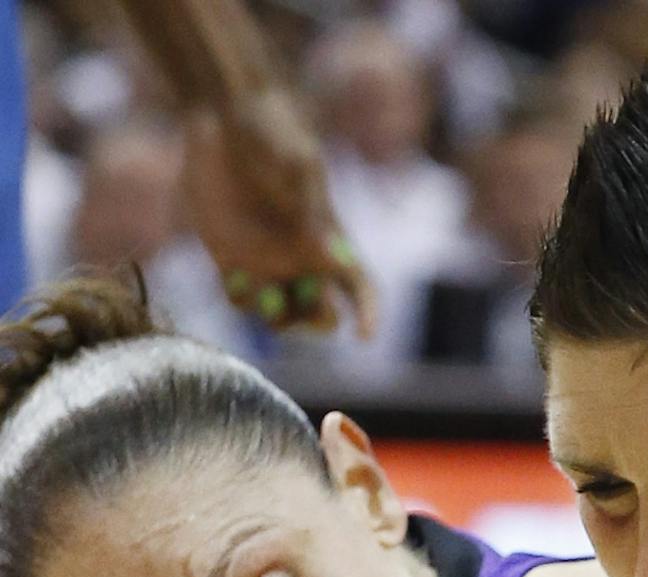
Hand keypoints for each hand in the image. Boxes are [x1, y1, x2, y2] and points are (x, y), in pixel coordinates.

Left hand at [181, 89, 375, 335]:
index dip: (368, 314)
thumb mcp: (297, 165)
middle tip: (306, 305)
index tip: (364, 336)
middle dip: (318, 320)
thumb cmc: (272, 132)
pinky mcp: (228, 257)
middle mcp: (301, 257)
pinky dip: (241, 300)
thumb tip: (333, 261)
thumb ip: (311, 212)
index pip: (359, 286)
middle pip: (321, 311)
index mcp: (330, 239)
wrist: (224, 114)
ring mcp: (265, 260)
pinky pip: (239, 298)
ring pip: (281, 314)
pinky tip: (235, 278)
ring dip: (278, 318)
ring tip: (264, 296)